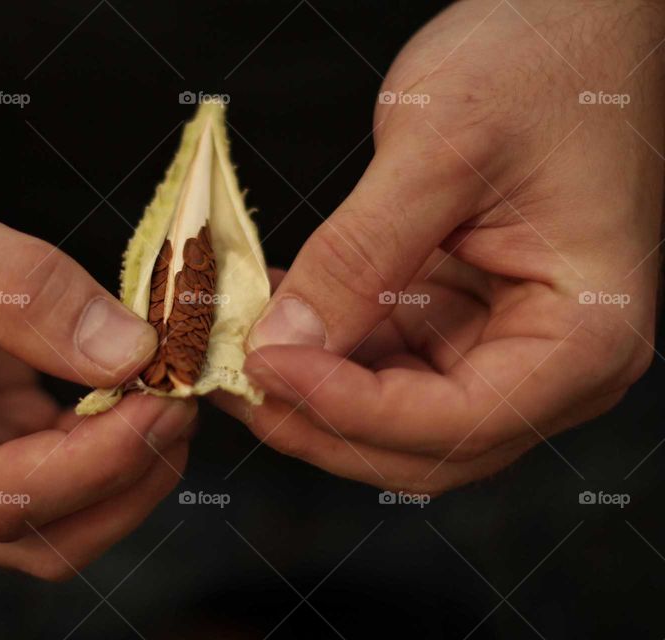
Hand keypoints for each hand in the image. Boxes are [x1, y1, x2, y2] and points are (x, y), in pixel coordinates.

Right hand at [0, 131, 194, 579]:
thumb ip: (25, 293)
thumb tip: (130, 353)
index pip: (0, 498)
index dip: (100, 460)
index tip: (168, 398)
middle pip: (37, 532)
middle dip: (123, 479)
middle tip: (182, 400)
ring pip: (53, 507)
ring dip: (122, 461)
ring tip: (169, 387)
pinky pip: (48, 455)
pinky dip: (101, 430)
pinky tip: (132, 378)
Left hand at [219, 0, 663, 492]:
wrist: (574, 23)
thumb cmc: (545, 64)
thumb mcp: (442, 149)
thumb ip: (360, 255)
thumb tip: (283, 340)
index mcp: (584, 336)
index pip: (456, 422)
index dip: (348, 407)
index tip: (263, 365)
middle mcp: (550, 361)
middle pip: (420, 441)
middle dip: (317, 416)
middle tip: (230, 376)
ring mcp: (500, 342)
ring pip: (389, 410)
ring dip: (308, 385)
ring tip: (233, 340)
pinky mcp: (458, 316)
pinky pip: (380, 357)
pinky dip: (321, 345)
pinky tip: (268, 311)